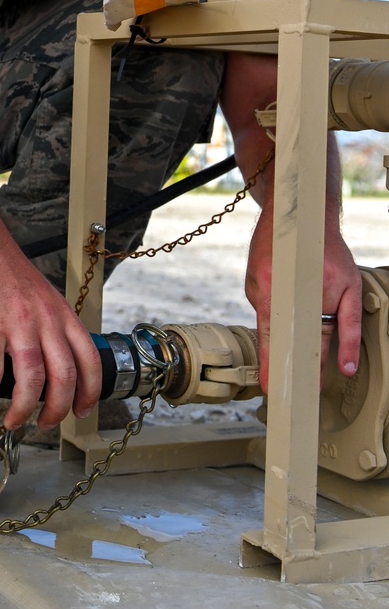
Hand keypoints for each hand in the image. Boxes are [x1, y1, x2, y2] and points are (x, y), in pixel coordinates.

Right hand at [0, 230, 101, 429]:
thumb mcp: (37, 292)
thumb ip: (45, 320)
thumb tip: (43, 353)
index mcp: (60, 312)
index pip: (90, 359)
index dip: (90, 392)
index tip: (81, 410)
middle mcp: (45, 319)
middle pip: (65, 377)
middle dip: (58, 410)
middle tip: (45, 424)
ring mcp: (17, 323)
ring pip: (33, 381)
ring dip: (23, 410)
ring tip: (12, 422)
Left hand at [246, 209, 361, 393]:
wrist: (304, 212)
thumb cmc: (276, 245)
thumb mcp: (255, 278)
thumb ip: (264, 309)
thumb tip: (271, 343)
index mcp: (271, 284)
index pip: (270, 333)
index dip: (271, 363)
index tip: (270, 386)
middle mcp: (302, 285)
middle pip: (300, 337)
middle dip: (295, 369)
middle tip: (292, 396)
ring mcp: (329, 284)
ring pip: (325, 332)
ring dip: (318, 362)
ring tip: (313, 387)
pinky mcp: (349, 282)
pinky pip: (351, 320)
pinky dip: (348, 345)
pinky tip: (347, 366)